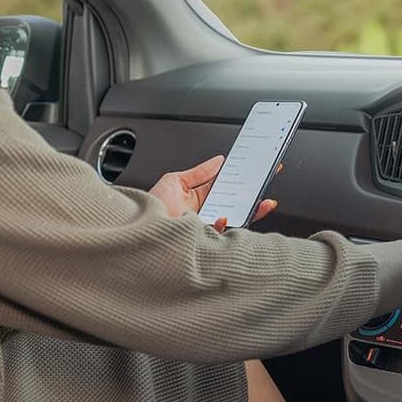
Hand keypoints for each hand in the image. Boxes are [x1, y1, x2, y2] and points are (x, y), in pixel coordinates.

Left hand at [149, 155, 280, 231]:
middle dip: (255, 194)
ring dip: (250, 210)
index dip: (243, 178)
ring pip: (234, 220)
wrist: (135, 230)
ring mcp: (205, 228)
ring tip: (259, 201)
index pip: (227, 187)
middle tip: (266, 181)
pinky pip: (220, 235)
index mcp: (199, 198)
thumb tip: (219, 160)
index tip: (257, 169)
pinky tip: (224, 217)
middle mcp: (205, 214)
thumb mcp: (174, 182)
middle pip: (236, 204)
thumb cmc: (148, 208)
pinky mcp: (202, 240)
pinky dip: (224, 225)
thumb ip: (198, 172)